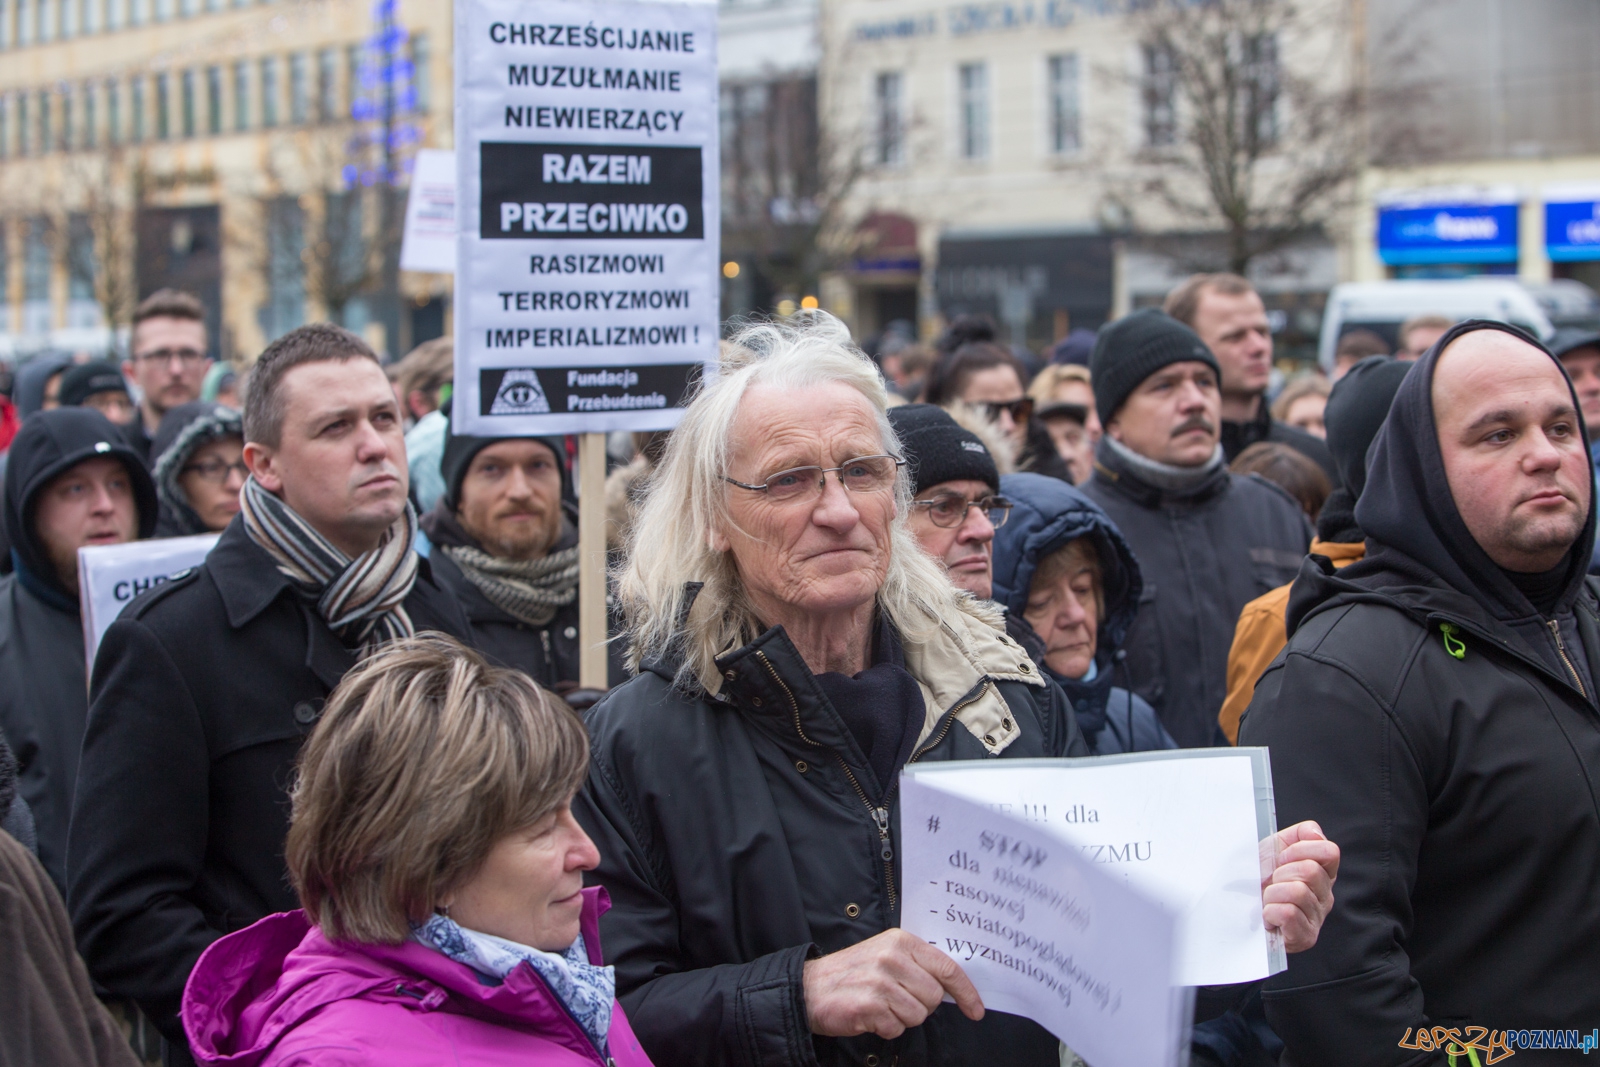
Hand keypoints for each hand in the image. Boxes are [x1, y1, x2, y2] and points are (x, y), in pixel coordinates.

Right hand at [802, 929, 983, 1037]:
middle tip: (896, 1000)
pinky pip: (896, 1028)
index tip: (975, 1009)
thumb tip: (951, 986)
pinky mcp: (869, 1005)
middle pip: (933, 997)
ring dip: (901, 1018)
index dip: (966, 991)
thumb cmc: (852, 973)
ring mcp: (880, 981)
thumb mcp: (885, 954)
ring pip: (917, 1015)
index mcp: (901, 942)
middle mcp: (892, 958)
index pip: (946, 967)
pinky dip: (886, 1028)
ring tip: (880, 1006)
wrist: (810, 988)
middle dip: (920, 1006)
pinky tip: (870, 1016)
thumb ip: (916, 964)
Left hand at [1262, 820, 1339, 952]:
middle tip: (1272, 882)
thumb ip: (1300, 834)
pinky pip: (1289, 913)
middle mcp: (1325, 895)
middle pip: (1311, 871)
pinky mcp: (1305, 937)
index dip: (1300, 849)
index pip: (1330, 852)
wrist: (1235, 908)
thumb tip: (1315, 833)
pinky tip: (1268, 916)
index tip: (1281, 858)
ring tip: (1268, 900)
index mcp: (1322, 872)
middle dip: (1281, 873)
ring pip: (1298, 891)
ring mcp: (1317, 918)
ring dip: (1272, 893)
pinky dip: (1271, 912)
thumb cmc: (1257, 878)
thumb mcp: (1275, 848)